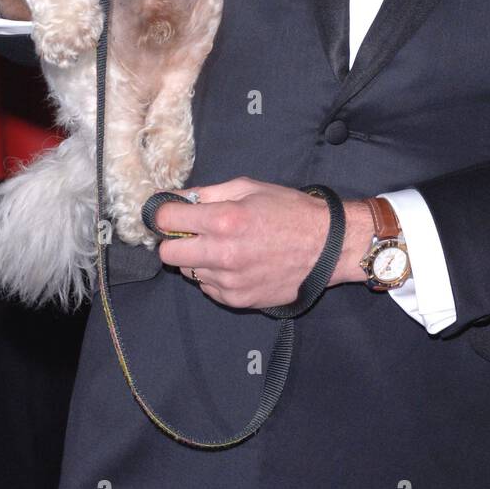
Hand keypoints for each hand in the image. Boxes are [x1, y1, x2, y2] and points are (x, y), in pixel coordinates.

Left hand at [152, 177, 374, 308]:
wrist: (326, 247)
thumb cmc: (289, 210)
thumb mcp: (248, 188)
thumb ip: (207, 193)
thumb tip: (174, 197)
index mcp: (223, 220)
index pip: (166, 219)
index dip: (163, 213)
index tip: (168, 212)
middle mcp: (221, 254)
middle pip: (168, 253)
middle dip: (175, 239)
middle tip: (193, 232)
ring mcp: (228, 282)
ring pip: (188, 272)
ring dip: (197, 258)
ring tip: (224, 247)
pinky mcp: (237, 300)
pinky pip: (208, 287)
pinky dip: (214, 275)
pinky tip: (236, 263)